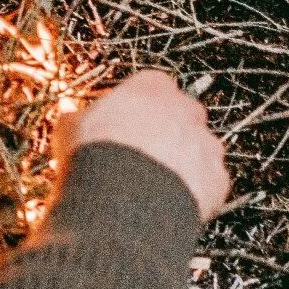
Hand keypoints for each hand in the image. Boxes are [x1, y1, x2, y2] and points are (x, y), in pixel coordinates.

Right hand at [61, 69, 229, 220]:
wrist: (122, 201)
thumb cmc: (95, 157)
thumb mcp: (70, 128)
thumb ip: (80, 118)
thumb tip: (72, 119)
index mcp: (150, 88)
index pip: (152, 85)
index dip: (138, 106)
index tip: (125, 121)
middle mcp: (185, 109)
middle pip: (182, 114)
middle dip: (166, 130)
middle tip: (141, 153)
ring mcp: (206, 144)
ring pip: (199, 148)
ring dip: (183, 161)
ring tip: (154, 184)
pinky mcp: (218, 178)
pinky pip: (209, 182)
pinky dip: (195, 191)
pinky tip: (169, 202)